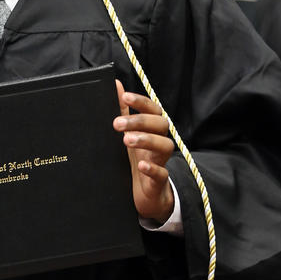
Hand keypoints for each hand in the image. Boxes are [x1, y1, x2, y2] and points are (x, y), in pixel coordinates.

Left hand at [113, 80, 174, 223]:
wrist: (147, 195)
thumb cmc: (137, 160)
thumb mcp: (128, 134)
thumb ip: (123, 111)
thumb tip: (116, 84)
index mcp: (151, 130)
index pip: (153, 110)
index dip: (141, 102)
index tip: (125, 97)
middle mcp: (159, 143)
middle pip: (160, 125)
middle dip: (140, 121)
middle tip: (116, 124)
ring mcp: (160, 162)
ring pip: (164, 146)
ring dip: (146, 140)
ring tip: (126, 140)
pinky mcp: (159, 182)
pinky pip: (161, 174)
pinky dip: (153, 168)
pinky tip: (142, 165)